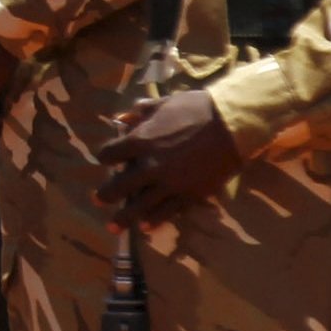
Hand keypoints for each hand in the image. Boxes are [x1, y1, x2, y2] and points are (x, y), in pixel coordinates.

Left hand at [99, 89, 243, 225]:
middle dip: (105, 195)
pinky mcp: (190, 195)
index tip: (107, 160)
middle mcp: (150, 166)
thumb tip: (121, 118)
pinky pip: (168, 211)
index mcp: (140, 141)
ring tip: (113, 227)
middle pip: (119, 186)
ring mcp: (170, 183)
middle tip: (97, 201)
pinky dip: (155, 220)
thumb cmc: (197, 109)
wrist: (233, 126)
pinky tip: (146, 227)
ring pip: (140, 206)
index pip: (109, 154)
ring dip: (125, 218)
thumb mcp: (163, 103)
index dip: (106, 157)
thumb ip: (140, 112)